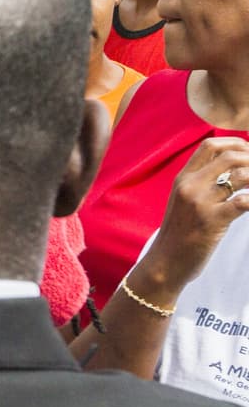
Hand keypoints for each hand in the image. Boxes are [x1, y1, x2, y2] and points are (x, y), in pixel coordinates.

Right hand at [144, 137, 248, 287]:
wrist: (165, 263)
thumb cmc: (179, 234)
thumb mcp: (183, 202)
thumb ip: (201, 184)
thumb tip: (231, 173)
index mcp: (182, 178)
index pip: (209, 145)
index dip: (235, 143)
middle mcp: (190, 185)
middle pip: (229, 156)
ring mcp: (199, 202)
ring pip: (240, 176)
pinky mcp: (212, 221)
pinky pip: (244, 202)